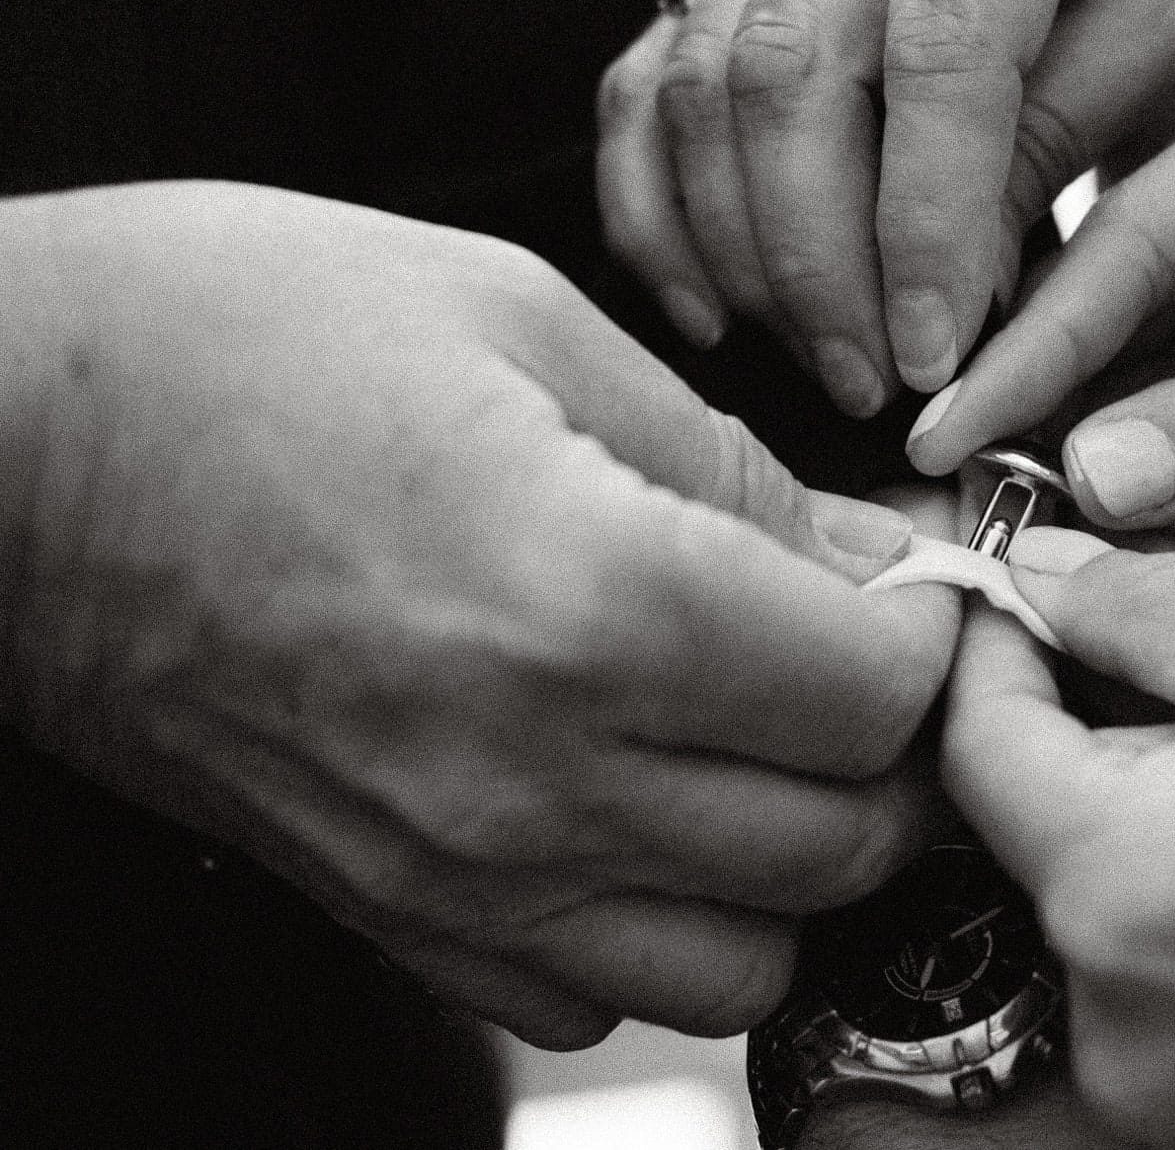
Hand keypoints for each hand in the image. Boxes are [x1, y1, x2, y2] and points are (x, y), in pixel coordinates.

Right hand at [0, 182, 957, 1048]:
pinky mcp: (388, 913)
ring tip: (774, 747)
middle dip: (898, 753)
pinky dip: (667, 925)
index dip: (934, 636)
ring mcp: (452, 870)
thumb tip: (875, 562)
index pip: (875, 697)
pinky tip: (647, 809)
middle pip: (837, 843)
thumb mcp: (530, 326)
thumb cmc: (243, 340)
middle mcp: (529, 773)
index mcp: (586, 598)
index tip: (919, 587)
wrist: (11, 446)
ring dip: (798, 860)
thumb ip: (733, 468)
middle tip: (870, 659)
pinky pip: (596, 997)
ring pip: (742, 960)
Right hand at [596, 0, 1174, 413]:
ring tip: (823, 359)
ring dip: (741, 248)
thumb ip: (1071, 117)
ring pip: (698, 81)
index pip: (938, 48)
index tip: (938, 354)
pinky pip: (648, 78)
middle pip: (785, 69)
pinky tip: (713, 305)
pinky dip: (658, 204)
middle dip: (818, 257)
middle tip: (873, 383)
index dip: (924, 222)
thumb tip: (955, 287)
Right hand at [905, 32, 1174, 625]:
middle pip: (1130, 316)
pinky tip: (1145, 561)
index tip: (949, 426)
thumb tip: (1089, 472)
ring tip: (1042, 549)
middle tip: (970, 505)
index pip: (1136, 234)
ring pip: (1167, 398)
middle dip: (1057, 414)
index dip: (1037, 340)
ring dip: (1118, 478)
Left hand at [945, 531, 1174, 1149]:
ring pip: (1103, 898)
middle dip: (1077, 710)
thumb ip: (1146, 601)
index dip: (993, 632)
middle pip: (1029, 828)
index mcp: (1123, 900)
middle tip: (1162, 620)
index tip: (1030, 565)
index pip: (971, 740)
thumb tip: (1041, 572)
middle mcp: (1127, 1033)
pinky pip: (1171, 974)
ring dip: (1144, 794)